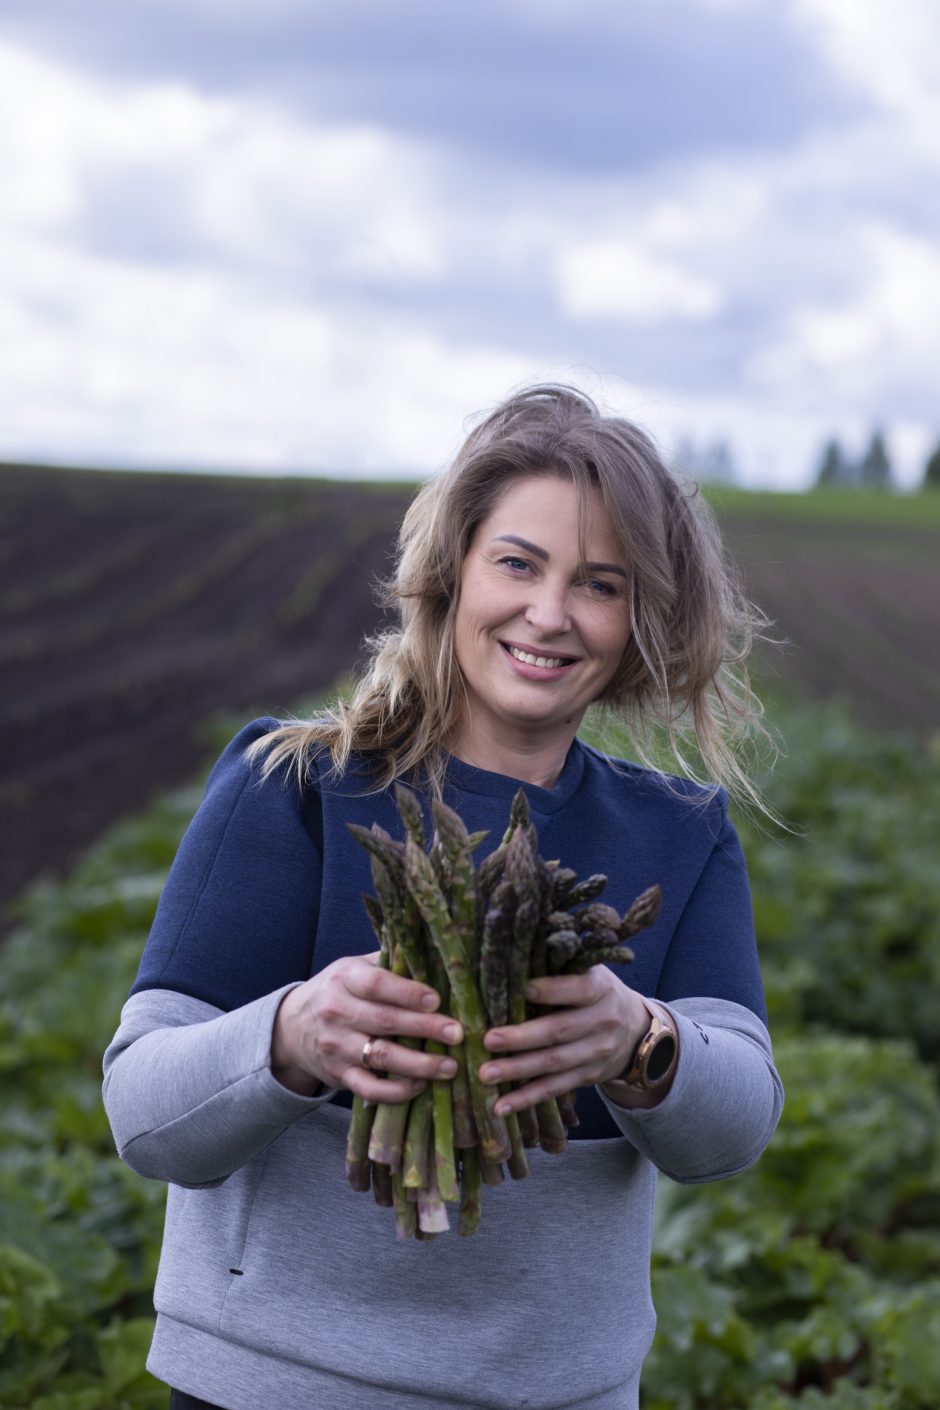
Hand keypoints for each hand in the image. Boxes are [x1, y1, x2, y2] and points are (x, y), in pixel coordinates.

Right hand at [271, 953, 463, 1101]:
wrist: (292, 1027)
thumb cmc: (338, 991)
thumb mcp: (354, 967)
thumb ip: (388, 962)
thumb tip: (434, 954)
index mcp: (345, 979)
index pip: (376, 984)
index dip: (407, 992)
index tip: (437, 999)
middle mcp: (338, 1012)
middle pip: (385, 1021)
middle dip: (425, 1028)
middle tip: (458, 1033)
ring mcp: (337, 1046)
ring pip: (381, 1057)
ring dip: (419, 1064)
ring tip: (450, 1066)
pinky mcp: (340, 1075)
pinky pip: (370, 1088)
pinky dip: (396, 1091)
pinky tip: (421, 1086)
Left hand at [478, 968, 650, 1116]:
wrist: (637, 1030)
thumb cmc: (598, 992)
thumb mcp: (591, 971)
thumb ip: (561, 966)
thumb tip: (514, 952)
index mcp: (601, 989)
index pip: (578, 989)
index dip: (551, 990)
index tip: (522, 989)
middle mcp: (602, 1021)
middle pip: (560, 1031)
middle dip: (522, 1038)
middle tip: (488, 1040)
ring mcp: (596, 1053)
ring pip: (554, 1064)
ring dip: (518, 1071)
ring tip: (485, 1074)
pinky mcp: (588, 1077)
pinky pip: (554, 1089)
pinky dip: (527, 1099)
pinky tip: (501, 1106)